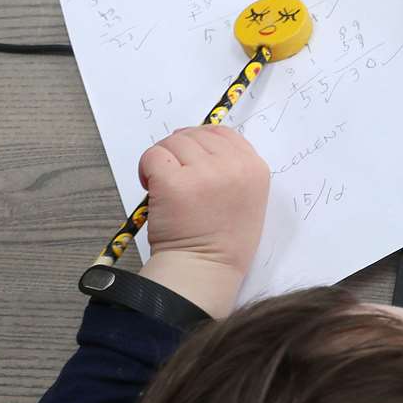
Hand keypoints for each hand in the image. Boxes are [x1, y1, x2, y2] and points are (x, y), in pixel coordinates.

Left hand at [136, 126, 269, 317]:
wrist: (205, 269)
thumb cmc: (224, 241)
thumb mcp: (247, 198)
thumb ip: (234, 169)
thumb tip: (198, 146)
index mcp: (255, 169)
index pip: (223, 133)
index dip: (200, 141)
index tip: (189, 159)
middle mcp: (234, 166)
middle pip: (195, 134)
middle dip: (178, 151)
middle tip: (175, 177)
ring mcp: (205, 172)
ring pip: (172, 143)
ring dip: (163, 160)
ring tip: (166, 187)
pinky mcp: (175, 182)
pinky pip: (153, 156)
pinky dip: (147, 169)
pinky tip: (152, 188)